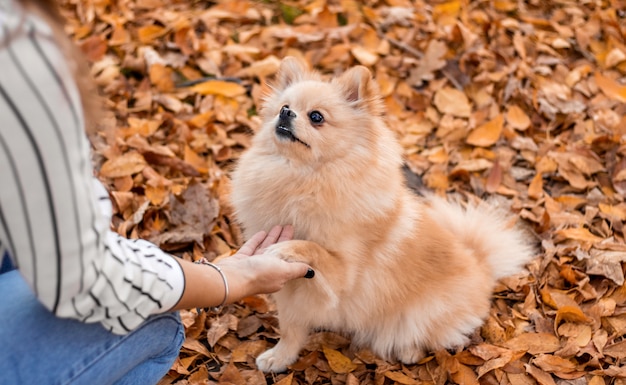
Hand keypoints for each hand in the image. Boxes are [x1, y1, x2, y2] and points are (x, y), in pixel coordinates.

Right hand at [172, 225, 312, 310]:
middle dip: (285, 240)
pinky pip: (251, 248)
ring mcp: (253, 266)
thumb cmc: (259, 274)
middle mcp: (266, 271)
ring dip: (272, 238)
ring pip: (265, 249)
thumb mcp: (284, 270)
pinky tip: (263, 232)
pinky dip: (257, 240)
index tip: (300, 238)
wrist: (232, 278)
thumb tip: (312, 272)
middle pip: (278, 253)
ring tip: (279, 225)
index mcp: (278, 275)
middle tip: (290, 226)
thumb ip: (297, 269)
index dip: (294, 250)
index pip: (289, 261)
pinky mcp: (241, 260)